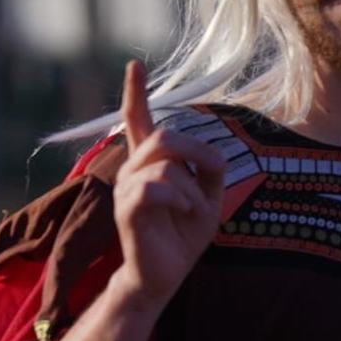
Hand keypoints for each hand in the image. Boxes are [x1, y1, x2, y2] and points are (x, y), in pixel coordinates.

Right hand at [110, 60, 225, 306]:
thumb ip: (212, 171)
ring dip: (192, 189)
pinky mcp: (126, 209)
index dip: (135, 93)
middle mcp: (132, 169)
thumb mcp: (210, 198)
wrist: (164, 275)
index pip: (138, 120)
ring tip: (191, 211)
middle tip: (212, 176)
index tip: (134, 65)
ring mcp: (125, 188)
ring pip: (166, 165)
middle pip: (164, 136)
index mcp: (149, 163)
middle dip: (197, 152)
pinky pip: (155, 186)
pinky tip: (182, 212)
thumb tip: (214, 154)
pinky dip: (180, 198)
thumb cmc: (183, 236)